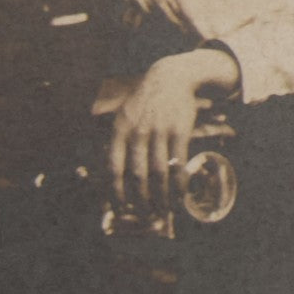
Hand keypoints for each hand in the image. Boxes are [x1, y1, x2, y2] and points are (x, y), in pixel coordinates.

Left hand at [108, 49, 239, 212]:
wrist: (170, 77)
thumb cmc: (145, 102)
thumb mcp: (123, 116)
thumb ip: (116, 142)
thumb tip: (112, 175)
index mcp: (119, 131)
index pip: (114, 168)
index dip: (117, 192)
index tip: (122, 209)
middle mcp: (137, 132)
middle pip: (138, 175)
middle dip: (143, 201)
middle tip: (147, 216)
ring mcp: (159, 130)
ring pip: (159, 172)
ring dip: (163, 196)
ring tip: (166, 210)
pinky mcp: (180, 130)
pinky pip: (179, 162)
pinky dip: (180, 183)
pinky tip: (181, 195)